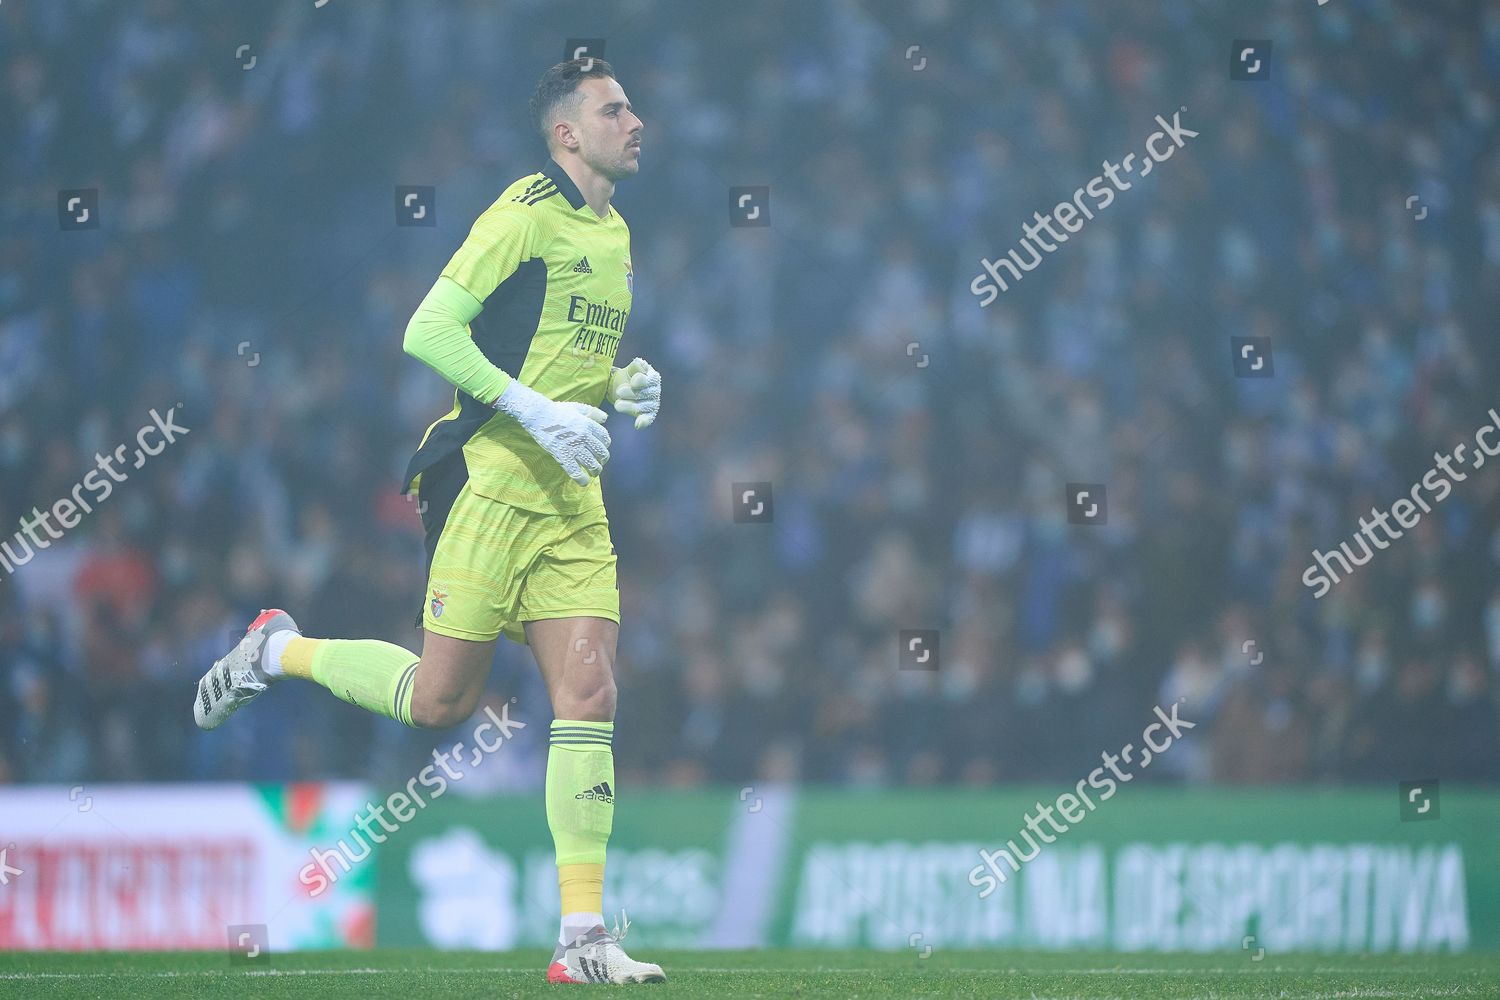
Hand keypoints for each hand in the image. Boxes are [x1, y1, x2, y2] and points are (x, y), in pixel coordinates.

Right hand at [493, 379, 610, 485]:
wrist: (538, 414)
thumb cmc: (556, 411)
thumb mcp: (576, 408)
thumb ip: (592, 412)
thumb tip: (605, 418)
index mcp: (588, 424)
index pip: (605, 438)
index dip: (605, 446)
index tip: (600, 449)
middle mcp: (583, 435)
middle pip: (602, 453)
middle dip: (602, 460)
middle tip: (598, 463)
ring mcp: (573, 446)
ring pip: (592, 464)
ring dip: (595, 471)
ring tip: (593, 474)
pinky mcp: (562, 455)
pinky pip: (576, 472)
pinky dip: (582, 480)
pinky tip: (584, 481)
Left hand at [606, 357, 660, 429]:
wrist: (619, 389)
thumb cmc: (626, 377)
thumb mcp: (629, 369)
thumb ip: (635, 366)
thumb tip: (639, 363)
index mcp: (652, 377)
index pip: (650, 380)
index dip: (642, 381)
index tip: (632, 382)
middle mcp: (655, 391)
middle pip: (646, 394)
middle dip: (632, 393)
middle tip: (619, 392)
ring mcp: (652, 404)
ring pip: (644, 406)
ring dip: (630, 406)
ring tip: (617, 405)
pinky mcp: (647, 415)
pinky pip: (647, 418)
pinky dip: (643, 421)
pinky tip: (638, 424)